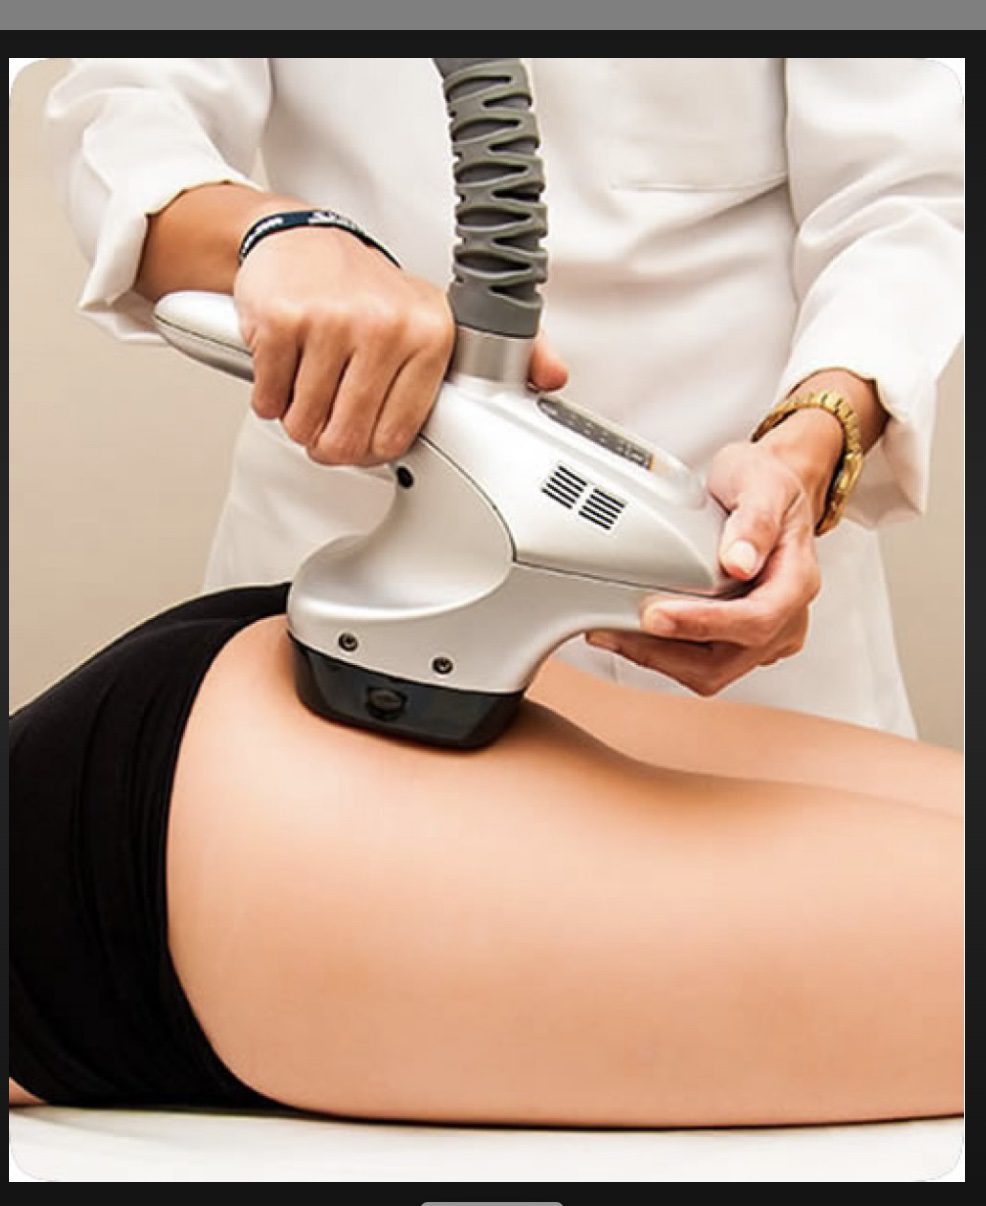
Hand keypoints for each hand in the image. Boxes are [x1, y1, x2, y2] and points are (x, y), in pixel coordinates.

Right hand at [234, 228, 566, 465]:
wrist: (305, 240)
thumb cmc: (371, 294)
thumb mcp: (444, 319)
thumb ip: (509, 353)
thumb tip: (554, 378)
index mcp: (430, 333)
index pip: (395, 437)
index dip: (370, 449)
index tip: (366, 434)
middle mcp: (385, 325)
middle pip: (345, 439)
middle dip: (328, 442)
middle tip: (328, 417)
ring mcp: (331, 322)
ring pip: (304, 423)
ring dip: (298, 418)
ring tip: (311, 383)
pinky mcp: (283, 321)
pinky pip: (269, 397)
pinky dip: (269, 395)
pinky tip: (286, 367)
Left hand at [586, 433, 832, 695]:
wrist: (770, 490)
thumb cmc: (768, 486)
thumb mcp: (763, 483)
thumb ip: (754, 521)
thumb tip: (739, 562)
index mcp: (797, 581)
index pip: (757, 619)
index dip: (706, 624)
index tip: (657, 615)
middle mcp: (785, 618)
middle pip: (728, 660)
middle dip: (666, 651)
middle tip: (616, 630)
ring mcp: (763, 636)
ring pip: (709, 672)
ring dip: (657, 659)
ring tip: (612, 633)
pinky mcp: (736, 641)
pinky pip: (699, 664)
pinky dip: (661, 653)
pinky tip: (629, 634)